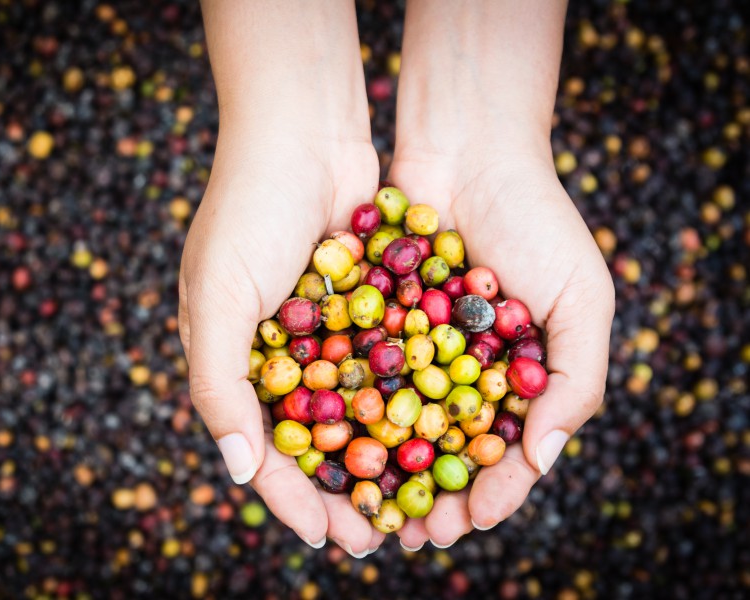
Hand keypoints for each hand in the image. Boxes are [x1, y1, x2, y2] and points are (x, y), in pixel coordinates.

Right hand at [178, 134, 382, 552]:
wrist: (301, 130)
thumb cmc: (245, 212)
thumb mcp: (216, 298)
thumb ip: (218, 385)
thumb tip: (236, 472)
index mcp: (236, 362)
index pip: (263, 449)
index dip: (294, 498)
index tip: (330, 538)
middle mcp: (282, 355)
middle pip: (318, 442)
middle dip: (348, 491)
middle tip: (382, 536)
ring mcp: (329, 332)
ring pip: (361, 411)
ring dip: (386, 456)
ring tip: (419, 498)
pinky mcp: (370, 306)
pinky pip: (392, 364)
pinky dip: (411, 398)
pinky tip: (444, 430)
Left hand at [387, 146, 614, 548]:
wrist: (468, 146)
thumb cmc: (537, 219)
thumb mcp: (582, 296)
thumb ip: (576, 380)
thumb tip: (543, 462)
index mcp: (518, 373)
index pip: (505, 450)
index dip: (491, 491)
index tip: (469, 523)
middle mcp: (461, 367)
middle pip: (444, 448)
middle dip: (428, 493)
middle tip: (408, 534)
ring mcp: (413, 345)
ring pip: (395, 422)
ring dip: (382, 467)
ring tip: (366, 505)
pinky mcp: (370, 319)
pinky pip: (358, 372)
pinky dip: (347, 408)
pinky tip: (331, 441)